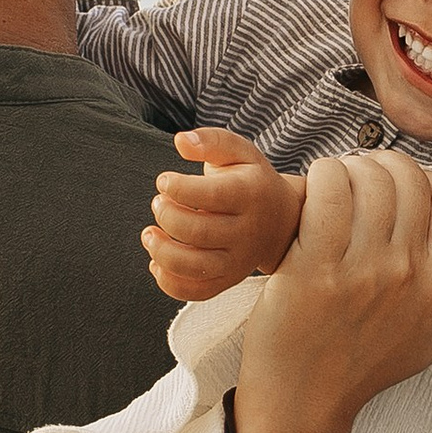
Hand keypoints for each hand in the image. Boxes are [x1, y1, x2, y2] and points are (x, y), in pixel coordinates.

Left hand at [142, 130, 305, 302]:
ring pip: (197, 267)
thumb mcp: (239, 152)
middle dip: (167, 216)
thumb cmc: (250, 180)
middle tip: (158, 203)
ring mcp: (239, 260)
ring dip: (162, 252)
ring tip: (149, 234)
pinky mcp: (228, 280)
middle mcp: (248, 231)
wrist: (282, 221)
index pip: (212, 195)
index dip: (178, 188)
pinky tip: (156, 262)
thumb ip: (210, 140)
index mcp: (251, 194)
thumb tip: (180, 142)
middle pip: (200, 232)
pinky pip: (197, 292)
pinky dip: (169, 282)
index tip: (164, 180)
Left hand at [229, 150, 431, 432]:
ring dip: (349, 168)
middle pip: (409, 180)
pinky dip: (321, 176)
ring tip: (333, 180)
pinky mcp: (315, 268)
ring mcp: (363, 271)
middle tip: (358, 175)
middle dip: (382, 165)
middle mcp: (408, 275)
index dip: (427, 179)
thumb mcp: (430, 342)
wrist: (303, 403)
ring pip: (369, 179)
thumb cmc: (360, 369)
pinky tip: (313, 187)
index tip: (399, 186)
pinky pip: (328, 192)